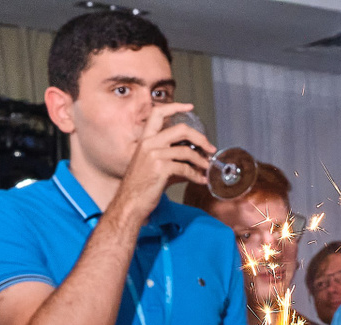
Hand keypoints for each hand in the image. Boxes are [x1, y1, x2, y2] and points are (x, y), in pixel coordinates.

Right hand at [113, 103, 210, 221]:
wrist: (130, 202)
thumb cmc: (142, 186)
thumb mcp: (154, 166)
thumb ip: (172, 159)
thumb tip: (195, 161)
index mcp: (145, 139)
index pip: (157, 113)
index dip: (174, 107)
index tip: (189, 106)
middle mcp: (148, 143)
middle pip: (181, 129)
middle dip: (200, 138)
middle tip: (210, 148)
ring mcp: (154, 155)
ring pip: (186, 150)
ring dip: (201, 161)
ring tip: (207, 168)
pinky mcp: (160, 168)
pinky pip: (186, 168)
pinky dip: (196, 175)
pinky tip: (201, 180)